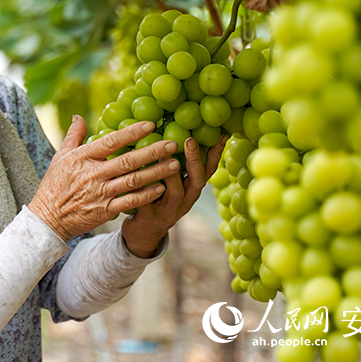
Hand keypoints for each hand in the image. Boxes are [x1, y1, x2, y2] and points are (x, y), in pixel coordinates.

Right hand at [28, 116, 182, 241]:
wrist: (47, 218)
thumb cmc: (54, 185)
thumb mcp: (60, 157)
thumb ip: (73, 136)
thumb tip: (78, 116)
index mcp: (83, 157)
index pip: (111, 141)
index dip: (132, 132)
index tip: (151, 125)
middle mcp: (93, 174)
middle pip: (128, 160)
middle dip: (152, 151)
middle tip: (172, 144)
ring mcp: (101, 193)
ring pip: (133, 180)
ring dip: (156, 172)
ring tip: (175, 164)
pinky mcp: (105, 210)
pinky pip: (130, 201)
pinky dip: (146, 195)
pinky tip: (162, 188)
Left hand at [120, 133, 227, 257]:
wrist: (145, 232)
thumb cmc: (158, 198)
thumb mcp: (173, 182)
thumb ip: (175, 162)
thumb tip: (176, 129)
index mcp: (193, 188)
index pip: (209, 168)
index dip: (216, 152)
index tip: (222, 132)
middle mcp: (187, 199)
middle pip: (197, 179)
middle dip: (194, 159)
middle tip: (189, 140)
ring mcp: (170, 210)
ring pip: (175, 192)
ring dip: (171, 174)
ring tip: (164, 156)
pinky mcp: (150, 217)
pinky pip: (148, 203)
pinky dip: (144, 190)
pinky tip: (138, 176)